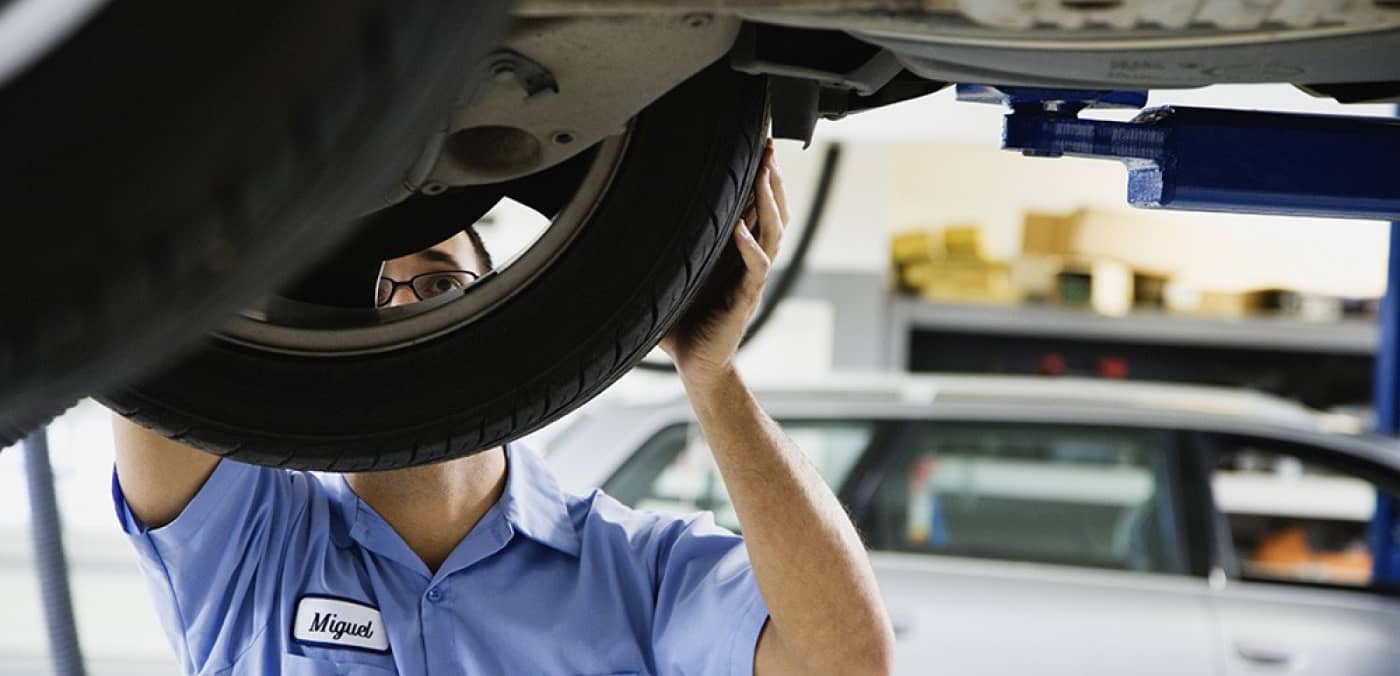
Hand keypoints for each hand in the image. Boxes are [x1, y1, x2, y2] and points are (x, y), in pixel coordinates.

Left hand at [660, 139, 788, 391]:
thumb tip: (613, 224)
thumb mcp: (665, 280)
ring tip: (766, 175)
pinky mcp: (744, 301)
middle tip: (769, 148)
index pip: (756, 210)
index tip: (758, 148)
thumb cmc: (682, 326)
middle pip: (774, 214)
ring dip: (769, 204)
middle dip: (773, 180)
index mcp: (736, 255)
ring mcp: (750, 281)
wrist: (696, 368)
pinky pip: (755, 269)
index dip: (761, 180)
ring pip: (772, 235)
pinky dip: (749, 249)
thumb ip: (653, 253)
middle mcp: (749, 264)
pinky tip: (739, 231)